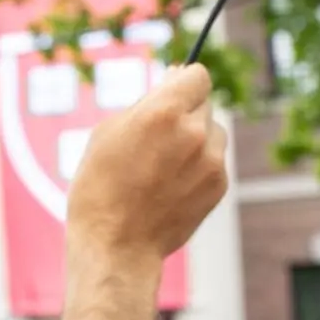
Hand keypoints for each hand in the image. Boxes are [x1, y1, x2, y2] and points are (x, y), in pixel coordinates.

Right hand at [66, 63, 228, 271]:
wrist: (115, 244)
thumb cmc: (100, 187)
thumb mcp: (108, 133)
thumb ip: (146, 103)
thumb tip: (174, 79)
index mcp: (164, 111)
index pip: (197, 75)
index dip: (182, 82)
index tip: (172, 93)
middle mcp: (195, 131)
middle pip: (204, 103)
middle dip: (185, 113)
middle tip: (156, 139)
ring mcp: (212, 160)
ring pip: (214, 132)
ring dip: (196, 139)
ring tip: (163, 166)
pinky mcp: (219, 184)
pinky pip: (214, 160)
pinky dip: (198, 167)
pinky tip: (170, 186)